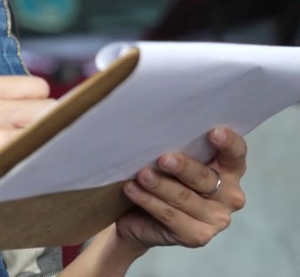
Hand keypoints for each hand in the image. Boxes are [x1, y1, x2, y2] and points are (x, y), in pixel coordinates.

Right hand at [0, 76, 54, 196]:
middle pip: (50, 104)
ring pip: (52, 125)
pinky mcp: (2, 151)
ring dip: (44, 140)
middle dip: (44, 122)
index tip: (24, 120)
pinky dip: (41, 157)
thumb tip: (53, 105)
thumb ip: (3, 103)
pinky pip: (45, 147)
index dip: (36, 104)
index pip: (37, 85)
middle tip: (21, 140)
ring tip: (19, 153)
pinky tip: (21, 165)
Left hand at [114, 126, 247, 250]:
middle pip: (204, 177)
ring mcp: (216, 219)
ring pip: (184, 197)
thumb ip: (178, 148)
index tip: (214, 132)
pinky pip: (169, 215)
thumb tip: (159, 130)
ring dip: (159, 184)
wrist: (139, 217)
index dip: (228, 143)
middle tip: (163, 159)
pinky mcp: (198, 236)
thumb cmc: (162, 179)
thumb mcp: (171, 162)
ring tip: (141, 175)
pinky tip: (132, 190)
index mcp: (229, 171)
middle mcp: (230, 196)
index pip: (235, 154)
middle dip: (183, 167)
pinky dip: (148, 201)